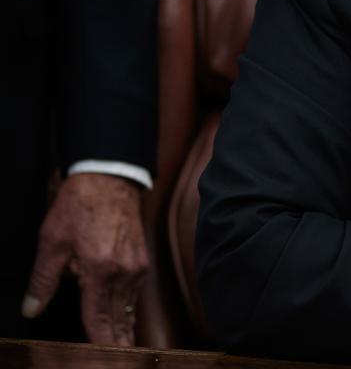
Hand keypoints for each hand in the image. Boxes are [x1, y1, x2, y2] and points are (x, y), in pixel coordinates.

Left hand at [21, 173, 148, 345]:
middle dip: (117, 344)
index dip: (99, 344)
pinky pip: (134, 292)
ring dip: (123, 328)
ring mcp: (137, 265)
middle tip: (118, 361)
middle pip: (119, 319)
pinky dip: (128, 309)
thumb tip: (31, 309)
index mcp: (100, 270)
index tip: (101, 360)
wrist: (110, 177)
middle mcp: (124, 271)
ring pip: (129, 307)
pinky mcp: (142, 258)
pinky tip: (124, 318)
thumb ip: (42, 280)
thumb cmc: (81, 205)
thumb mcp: (52, 241)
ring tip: (121, 348)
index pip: (98, 319)